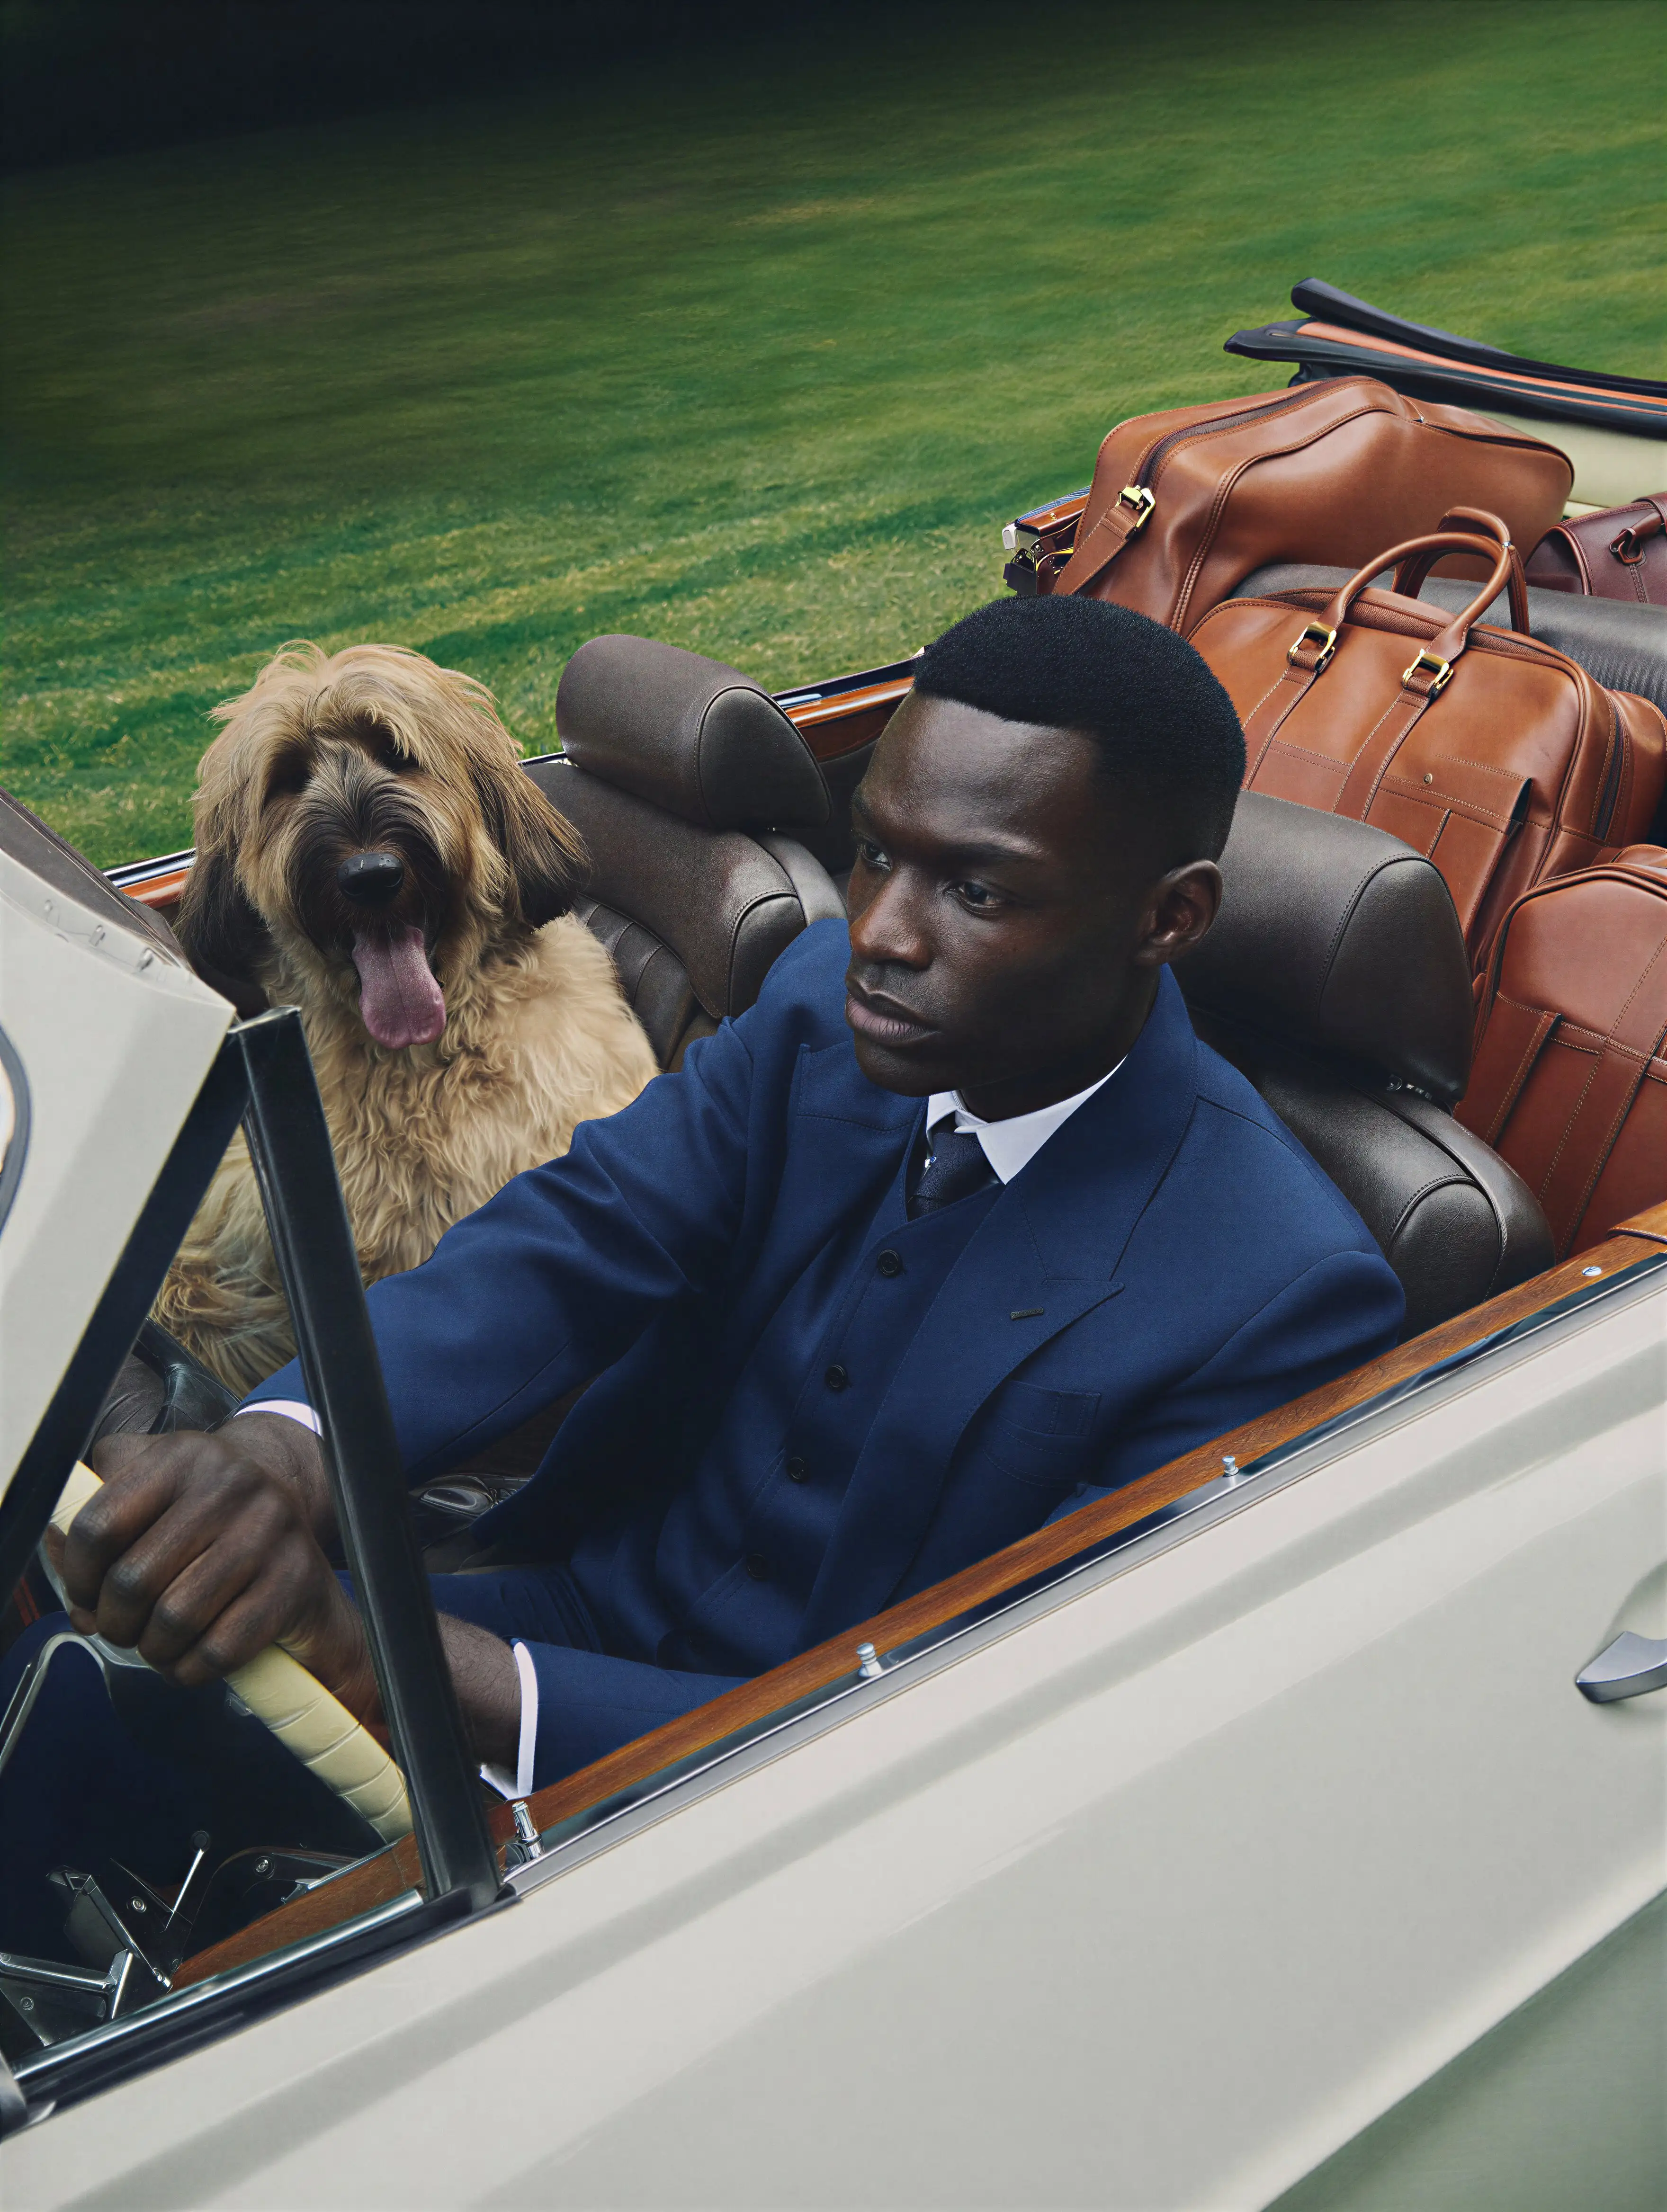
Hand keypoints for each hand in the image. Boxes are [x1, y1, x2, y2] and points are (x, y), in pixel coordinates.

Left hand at [63, 1422, 371, 1712]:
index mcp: (182, 1458)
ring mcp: (270, 1530)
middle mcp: (231, 1484)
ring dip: (153, 1649)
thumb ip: (94, 1517)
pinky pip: (221, 1647)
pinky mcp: (297, 1578)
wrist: (294, 1515)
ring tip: (156, 1644)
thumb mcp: (151, 1486)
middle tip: (121, 1628)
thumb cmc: (204, 1512)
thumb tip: (66, 1579)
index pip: (98, 1526)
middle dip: (114, 1622)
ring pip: (175, 1618)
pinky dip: (192, 1667)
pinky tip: (189, 1658)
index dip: (78, 1576)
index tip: (85, 1595)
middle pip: (133, 1580)